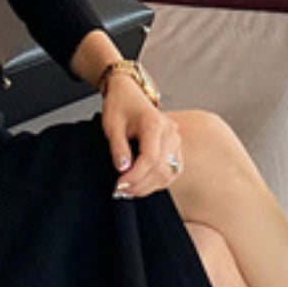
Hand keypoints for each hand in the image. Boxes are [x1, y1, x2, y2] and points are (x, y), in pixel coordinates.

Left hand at [102, 76, 183, 199]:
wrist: (129, 94)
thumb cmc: (120, 106)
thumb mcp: (112, 125)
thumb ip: (118, 147)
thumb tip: (123, 169)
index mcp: (154, 124)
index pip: (150, 158)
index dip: (135, 176)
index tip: (119, 184)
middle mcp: (170, 133)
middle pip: (160, 169)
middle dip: (140, 185)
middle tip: (120, 192)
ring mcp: (176, 141)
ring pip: (168, 174)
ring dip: (148, 187)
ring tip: (129, 191)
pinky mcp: (176, 148)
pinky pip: (171, 171)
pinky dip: (157, 182)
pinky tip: (142, 185)